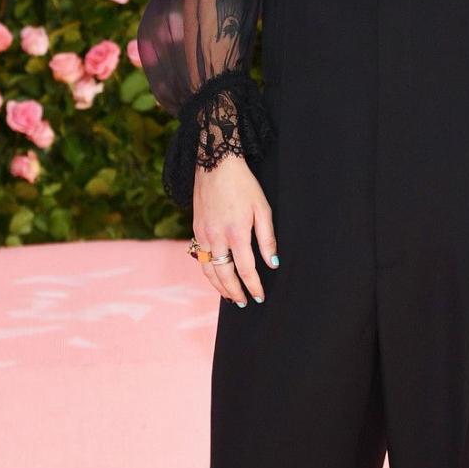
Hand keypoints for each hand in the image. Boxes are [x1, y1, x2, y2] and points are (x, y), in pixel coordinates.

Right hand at [192, 157, 277, 306]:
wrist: (215, 164)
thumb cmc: (243, 185)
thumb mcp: (262, 208)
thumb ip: (267, 238)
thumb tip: (273, 263)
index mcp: (236, 233)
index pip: (245, 269)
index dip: (253, 286)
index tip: (259, 297)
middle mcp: (216, 237)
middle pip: (224, 275)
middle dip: (235, 292)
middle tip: (243, 303)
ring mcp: (202, 234)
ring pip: (208, 270)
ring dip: (219, 286)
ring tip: (230, 296)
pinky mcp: (195, 229)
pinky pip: (200, 258)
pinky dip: (208, 272)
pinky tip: (216, 276)